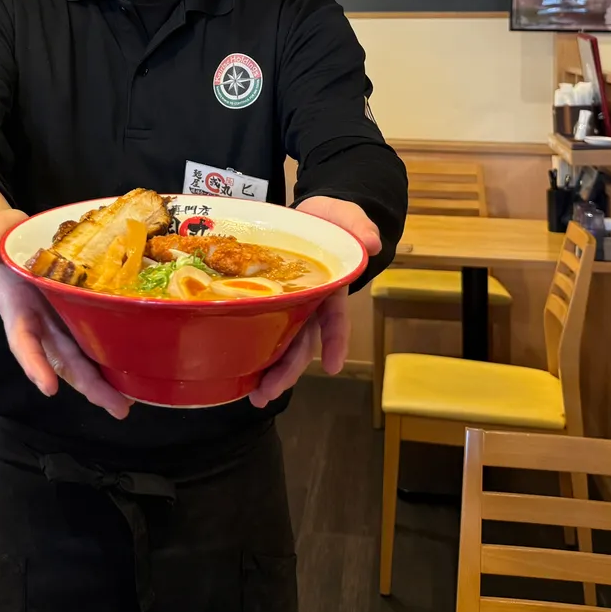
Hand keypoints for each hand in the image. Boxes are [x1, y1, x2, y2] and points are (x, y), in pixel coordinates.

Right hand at [0, 186, 131, 419]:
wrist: (11, 241)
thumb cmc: (3, 239)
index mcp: (18, 308)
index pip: (23, 340)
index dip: (34, 364)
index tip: (48, 388)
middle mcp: (39, 324)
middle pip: (62, 361)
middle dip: (87, 385)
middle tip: (116, 408)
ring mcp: (59, 323)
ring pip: (80, 358)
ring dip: (101, 383)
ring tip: (126, 405)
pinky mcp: (77, 315)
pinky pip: (92, 340)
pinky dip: (109, 359)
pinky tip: (131, 375)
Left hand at [249, 196, 381, 408]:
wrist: (309, 216)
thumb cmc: (332, 221)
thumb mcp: (346, 218)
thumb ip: (359, 227)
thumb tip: (373, 243)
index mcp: (331, 287)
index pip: (335, 319)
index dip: (335, 341)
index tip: (333, 366)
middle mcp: (312, 304)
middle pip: (303, 342)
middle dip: (290, 370)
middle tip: (270, 392)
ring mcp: (291, 306)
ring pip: (282, 343)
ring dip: (271, 371)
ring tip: (256, 395)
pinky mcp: (268, 301)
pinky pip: (261, 327)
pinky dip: (253, 349)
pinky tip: (237, 371)